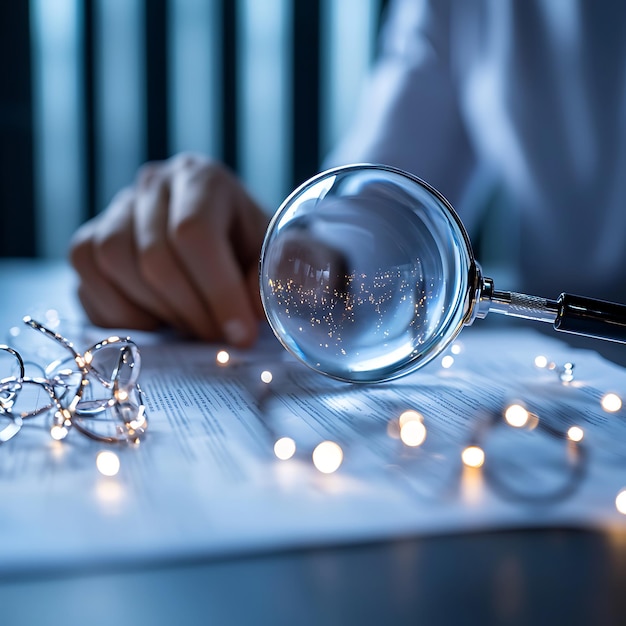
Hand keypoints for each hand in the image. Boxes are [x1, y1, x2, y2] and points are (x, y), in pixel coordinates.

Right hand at [69, 153, 269, 346]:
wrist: (215, 237)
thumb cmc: (246, 247)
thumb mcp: (269, 256)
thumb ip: (263, 283)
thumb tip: (244, 320)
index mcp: (202, 177)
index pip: (195, 234)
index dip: (218, 292)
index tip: (241, 335)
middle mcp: (153, 183)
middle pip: (154, 257)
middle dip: (191, 311)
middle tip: (217, 338)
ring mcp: (114, 209)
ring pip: (114, 265)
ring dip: (157, 312)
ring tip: (190, 326)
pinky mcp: (88, 239)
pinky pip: (87, 279)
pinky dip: (119, 314)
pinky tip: (155, 321)